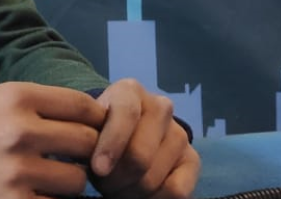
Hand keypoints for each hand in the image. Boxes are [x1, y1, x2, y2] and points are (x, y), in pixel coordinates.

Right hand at [0, 81, 104, 198]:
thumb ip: (33, 104)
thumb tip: (83, 115)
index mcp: (15, 98)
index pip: (82, 105)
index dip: (96, 119)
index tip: (94, 128)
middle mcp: (20, 131)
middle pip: (87, 142)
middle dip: (85, 152)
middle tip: (73, 158)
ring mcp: (17, 172)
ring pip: (77, 181)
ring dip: (70, 183)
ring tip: (51, 180)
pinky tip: (35, 194)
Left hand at [87, 78, 199, 198]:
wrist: (120, 144)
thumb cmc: (97, 136)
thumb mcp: (86, 131)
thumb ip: (88, 140)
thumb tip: (98, 166)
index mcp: (129, 91)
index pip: (126, 114)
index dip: (112, 144)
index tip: (98, 169)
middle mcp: (160, 106)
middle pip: (139, 155)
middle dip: (116, 179)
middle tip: (103, 184)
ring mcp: (179, 133)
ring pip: (153, 177)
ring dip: (130, 192)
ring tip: (118, 188)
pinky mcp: (193, 160)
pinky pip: (176, 190)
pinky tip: (141, 195)